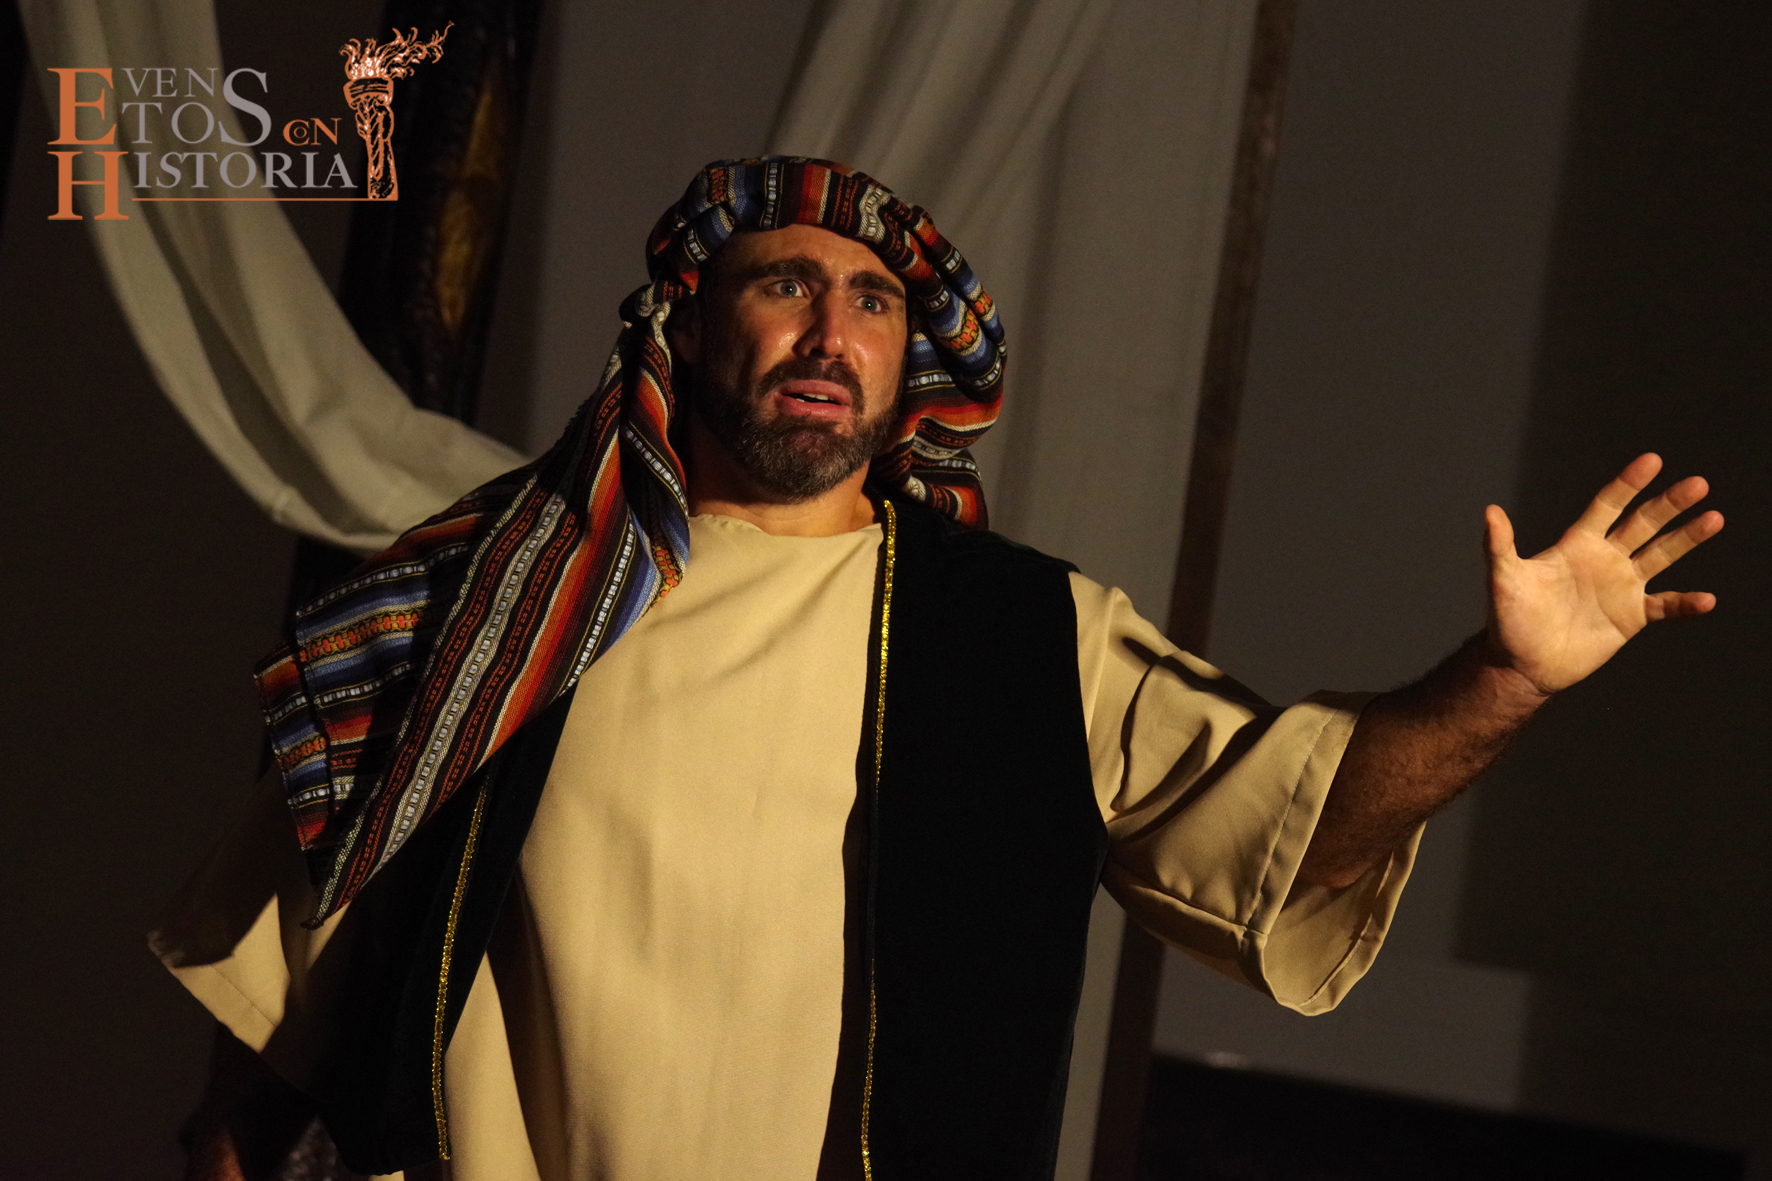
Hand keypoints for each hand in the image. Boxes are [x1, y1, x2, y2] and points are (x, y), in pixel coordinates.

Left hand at [1483, 453, 1723, 696]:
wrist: (1521, 664)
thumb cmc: (1508, 620)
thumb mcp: (1504, 580)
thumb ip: (1500, 546)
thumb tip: (1490, 511)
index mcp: (1577, 545)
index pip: (1608, 506)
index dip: (1628, 483)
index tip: (1652, 460)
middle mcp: (1604, 560)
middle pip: (1643, 524)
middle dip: (1669, 504)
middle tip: (1698, 483)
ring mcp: (1620, 587)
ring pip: (1661, 556)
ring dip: (1687, 538)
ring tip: (1714, 518)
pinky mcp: (1630, 617)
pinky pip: (1665, 606)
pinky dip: (1685, 604)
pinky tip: (1707, 600)